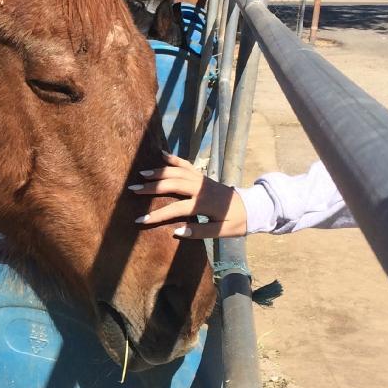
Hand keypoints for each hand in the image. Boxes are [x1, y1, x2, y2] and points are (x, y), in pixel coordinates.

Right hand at [129, 152, 248, 238]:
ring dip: (159, 172)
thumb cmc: (237, 222)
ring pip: (177, 172)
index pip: (176, 209)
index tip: (140, 220)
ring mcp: (202, 180)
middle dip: (152, 187)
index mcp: (204, 204)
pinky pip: (186, 165)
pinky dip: (174, 159)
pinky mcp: (203, 176)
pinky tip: (162, 154)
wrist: (253, 207)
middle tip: (133, 189)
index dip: (157, 215)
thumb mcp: (221, 232)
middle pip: (172, 184)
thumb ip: (199, 232)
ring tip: (142, 174)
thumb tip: (176, 232)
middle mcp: (201, 188)